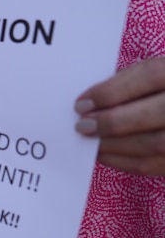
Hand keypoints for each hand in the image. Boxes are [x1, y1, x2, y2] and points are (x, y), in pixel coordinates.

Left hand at [75, 57, 164, 175]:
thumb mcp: (161, 71)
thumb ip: (132, 80)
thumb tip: (91, 102)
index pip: (150, 75)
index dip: (111, 91)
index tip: (81, 103)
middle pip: (152, 114)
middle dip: (111, 122)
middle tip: (82, 125)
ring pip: (154, 144)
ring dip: (114, 145)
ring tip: (90, 140)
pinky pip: (155, 166)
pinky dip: (124, 161)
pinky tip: (104, 154)